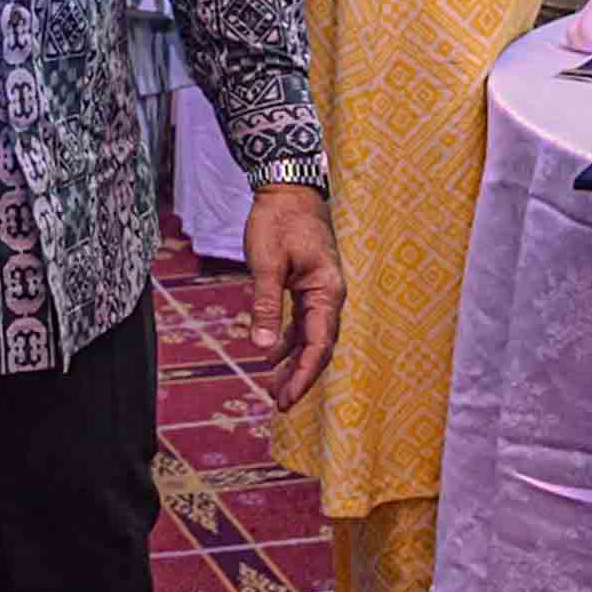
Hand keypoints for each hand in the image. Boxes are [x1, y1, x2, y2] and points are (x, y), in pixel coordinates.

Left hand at [243, 184, 344, 410]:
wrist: (288, 187)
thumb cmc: (278, 220)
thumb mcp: (267, 264)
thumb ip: (265, 306)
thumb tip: (262, 349)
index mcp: (327, 291)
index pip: (319, 344)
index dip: (304, 375)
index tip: (287, 399)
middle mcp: (330, 295)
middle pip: (319, 346)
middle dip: (301, 377)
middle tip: (279, 404)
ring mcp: (321, 291)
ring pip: (311, 337)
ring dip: (294, 362)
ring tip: (274, 388)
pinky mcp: (308, 285)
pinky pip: (302, 322)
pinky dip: (288, 340)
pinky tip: (272, 356)